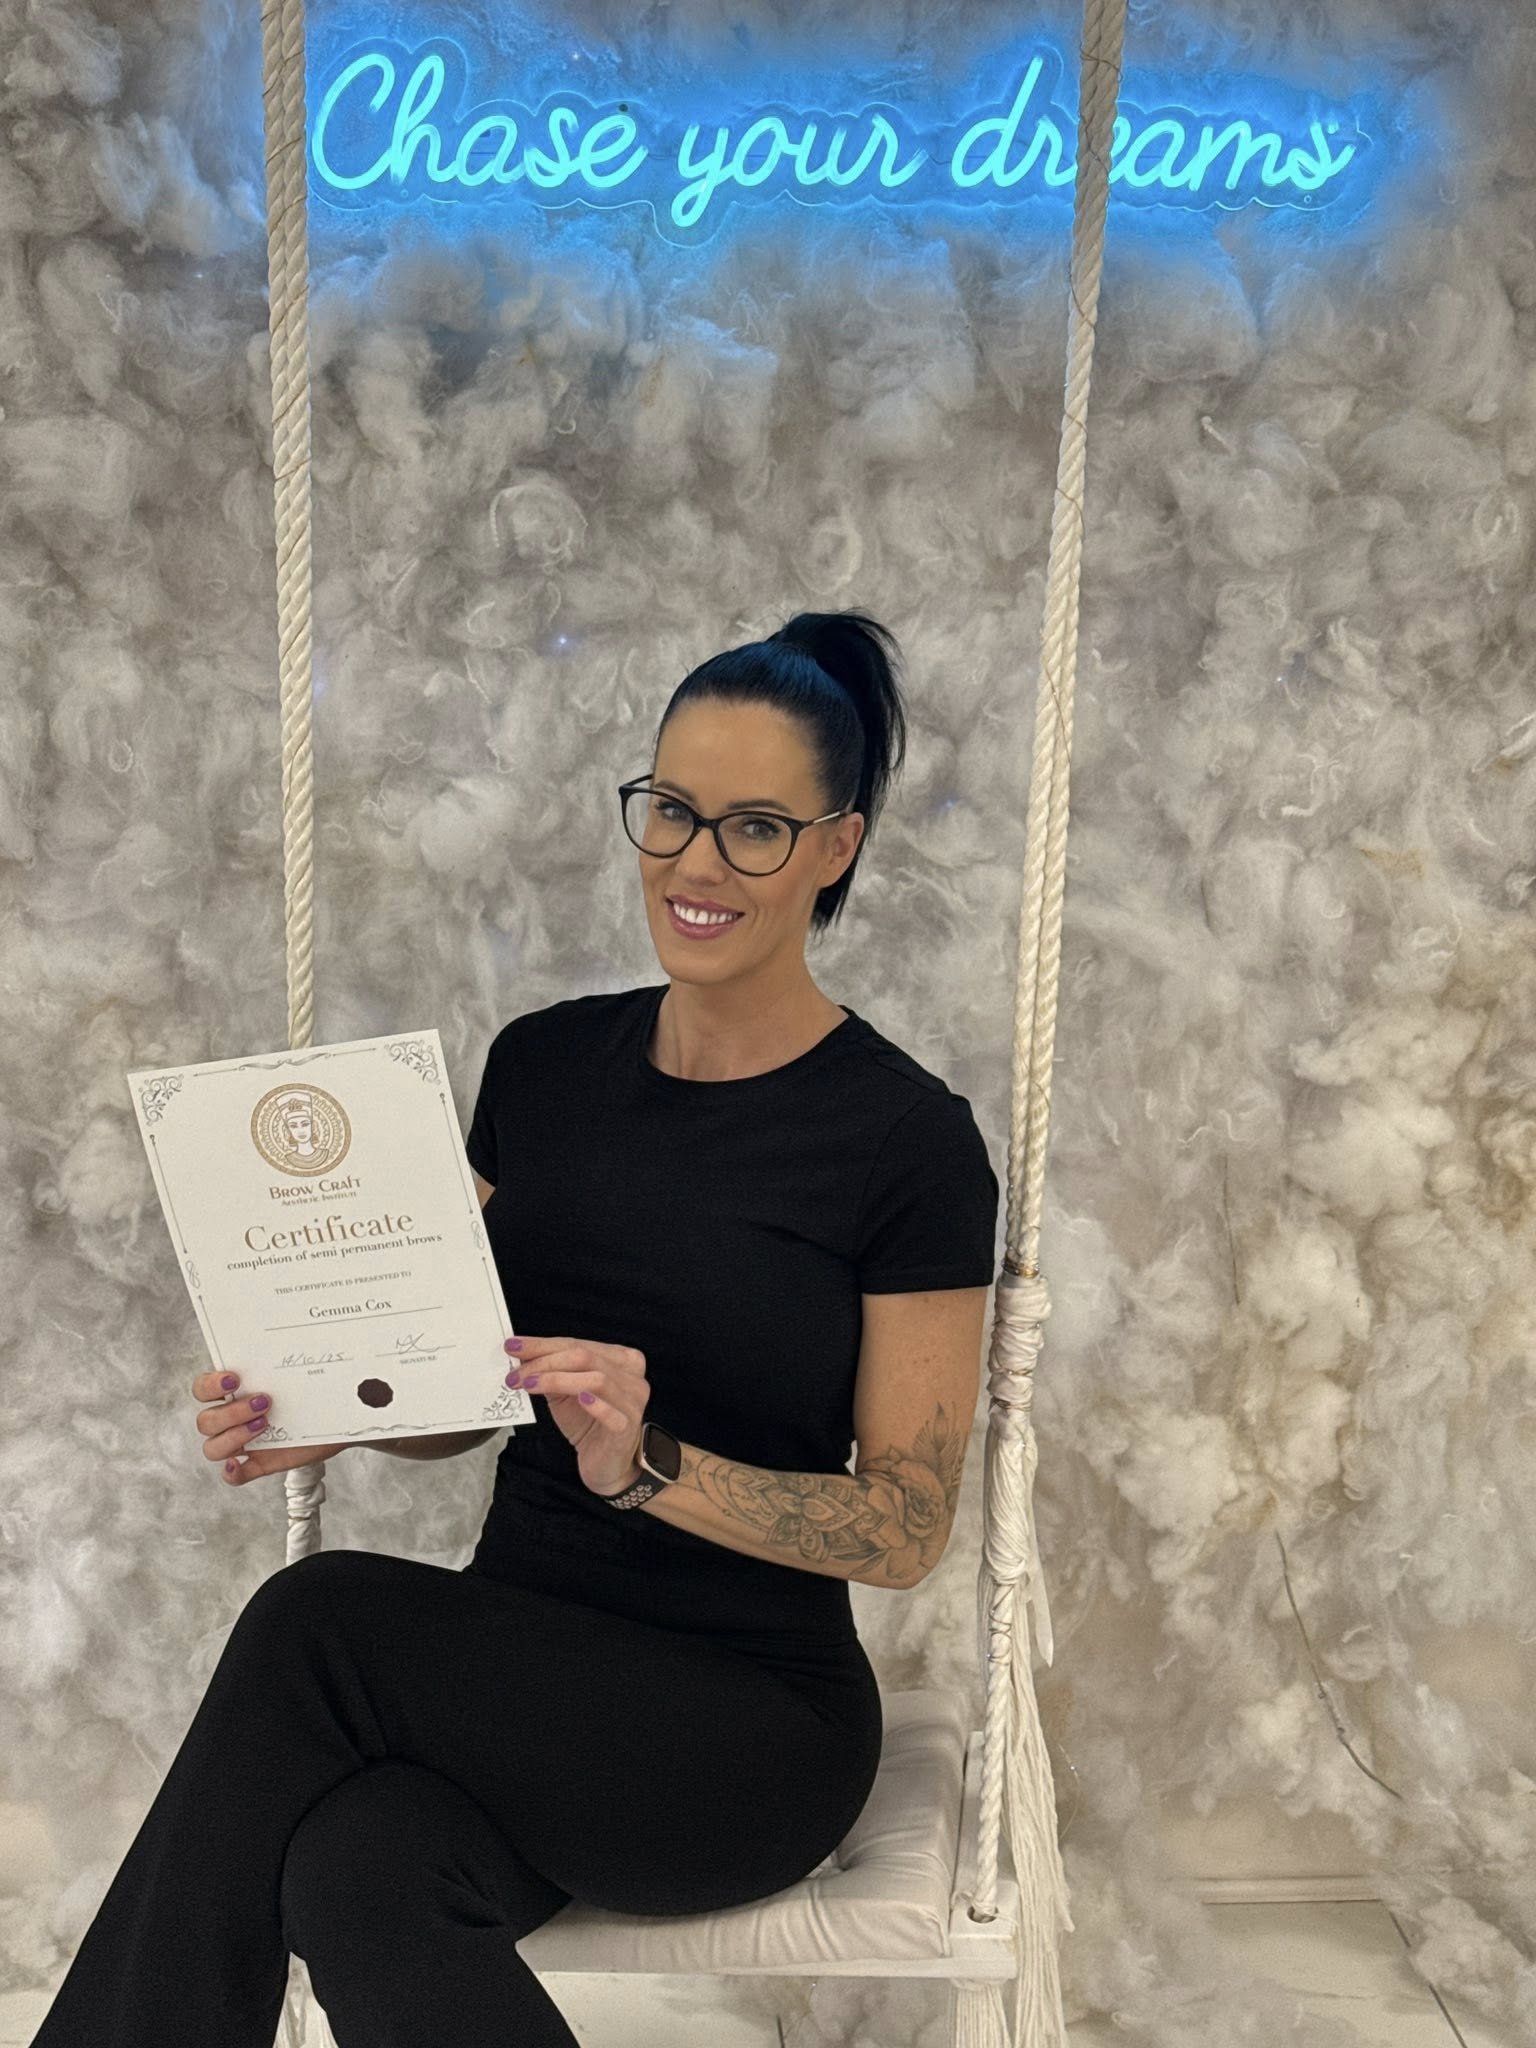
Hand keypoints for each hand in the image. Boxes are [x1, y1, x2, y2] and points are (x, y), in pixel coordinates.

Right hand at [191, 1370, 348, 1485]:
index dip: (210, 1385)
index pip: (202, 1388)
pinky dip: (232, 1473)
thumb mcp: (306, 1369)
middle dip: (232, 1412)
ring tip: (266, 1424)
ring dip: (233, 1437)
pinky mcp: (259, 1463)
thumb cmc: (316, 1386)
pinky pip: (233, 1475)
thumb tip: (309, 1335)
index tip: (235, 1379)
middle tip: (265, 1401)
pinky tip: (238, 1464)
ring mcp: (244, 1442)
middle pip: (205, 1421)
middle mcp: (232, 1417)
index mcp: (235, 1391)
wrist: (341, 1412)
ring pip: (213, 1448)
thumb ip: (298, 1357)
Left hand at [503, 1336, 648, 1497]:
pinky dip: (595, 1404)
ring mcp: (632, 1401)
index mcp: (620, 1359)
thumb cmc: (589, 1423)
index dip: (543, 1344)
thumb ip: (552, 1372)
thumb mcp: (567, 1392)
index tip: (514, 1346)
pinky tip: (579, 1399)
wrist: (606, 1463)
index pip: (577, 1344)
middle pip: (585, 1357)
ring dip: (557, 1380)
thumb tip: (521, 1355)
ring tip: (529, 1386)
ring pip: (597, 1380)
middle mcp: (632, 1376)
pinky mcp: (627, 1427)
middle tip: (516, 1374)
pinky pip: (611, 1412)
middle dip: (545, 1362)